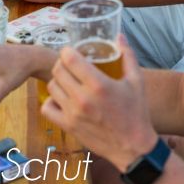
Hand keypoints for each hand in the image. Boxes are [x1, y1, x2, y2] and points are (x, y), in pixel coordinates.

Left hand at [43, 36, 157, 170]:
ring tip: (68, 81)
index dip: (68, 51)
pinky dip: (51, 101)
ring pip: (51, 87)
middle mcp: (82, 98)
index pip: (69, 58)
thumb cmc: (137, 113)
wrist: (134, 148)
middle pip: (58, 70)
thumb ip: (127, 55)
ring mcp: (73, 114)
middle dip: (63, 64)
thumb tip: (120, 36)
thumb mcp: (136, 81)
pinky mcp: (68, 126)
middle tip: (71, 65)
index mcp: (99, 85)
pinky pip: (47, 108)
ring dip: (58, 81)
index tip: (73, 52)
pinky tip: (62, 99)